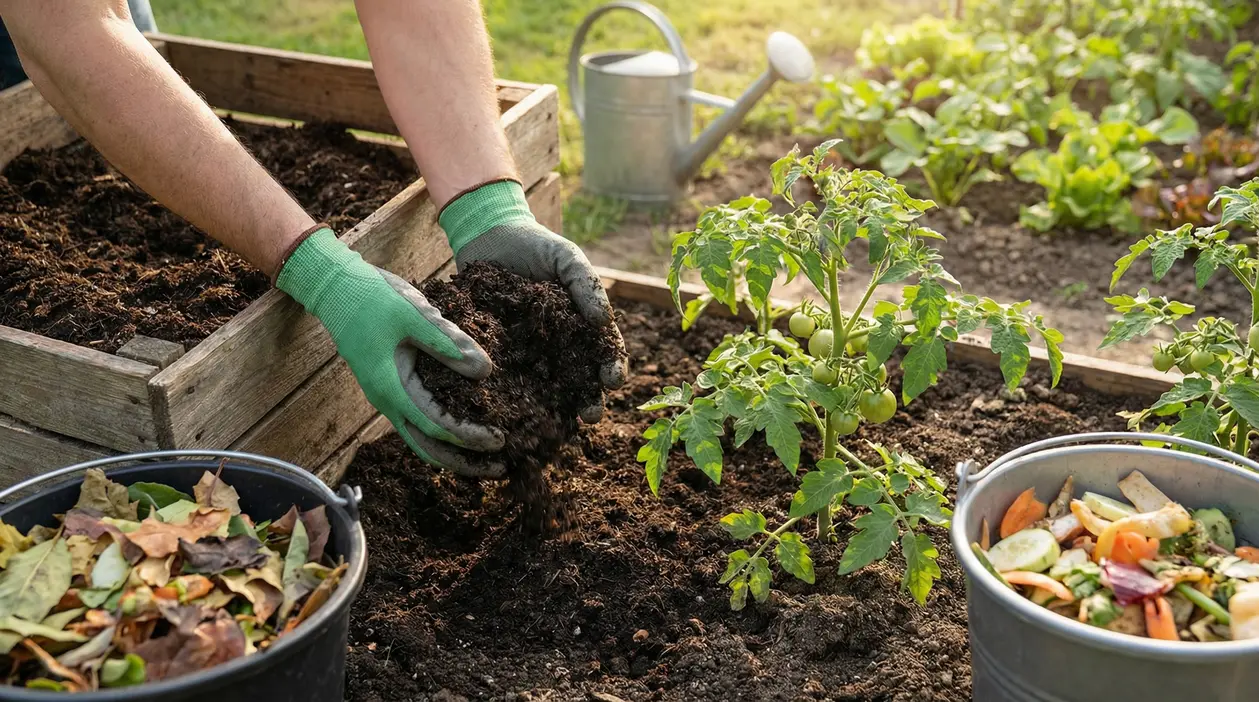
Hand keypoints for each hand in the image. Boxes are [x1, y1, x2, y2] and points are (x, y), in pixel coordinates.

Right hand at [276, 227, 506, 476]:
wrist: (336, 289)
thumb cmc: (374, 298)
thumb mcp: (415, 315)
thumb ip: (449, 342)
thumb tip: (485, 370)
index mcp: (392, 387)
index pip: (436, 426)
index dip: (468, 437)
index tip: (499, 439)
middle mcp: (387, 401)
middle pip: (427, 448)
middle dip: (463, 462)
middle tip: (501, 466)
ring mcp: (387, 397)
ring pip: (420, 440)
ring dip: (452, 453)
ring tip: (486, 459)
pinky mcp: (391, 388)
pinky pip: (417, 422)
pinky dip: (441, 435)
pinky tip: (464, 429)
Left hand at [440, 180, 626, 420]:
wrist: (486, 236)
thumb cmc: (533, 245)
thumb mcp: (565, 257)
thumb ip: (586, 284)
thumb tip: (603, 322)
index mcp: (581, 323)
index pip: (604, 351)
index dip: (612, 367)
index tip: (612, 379)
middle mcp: (559, 344)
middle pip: (580, 378)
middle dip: (589, 399)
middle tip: (591, 415)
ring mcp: (529, 352)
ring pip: (548, 387)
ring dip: (558, 408)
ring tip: (564, 423)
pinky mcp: (499, 354)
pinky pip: (510, 378)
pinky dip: (517, 398)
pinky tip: (519, 412)